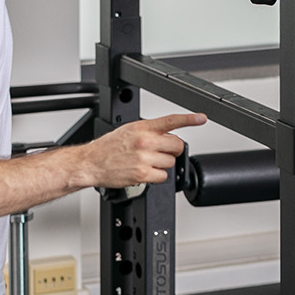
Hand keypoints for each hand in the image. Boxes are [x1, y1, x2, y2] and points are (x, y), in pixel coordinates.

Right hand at [89, 113, 205, 187]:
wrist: (92, 162)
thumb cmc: (109, 147)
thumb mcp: (130, 130)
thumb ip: (150, 131)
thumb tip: (168, 134)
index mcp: (143, 127)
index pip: (171, 120)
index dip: (189, 119)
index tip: (202, 118)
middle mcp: (145, 141)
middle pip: (176, 145)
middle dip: (172, 150)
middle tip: (160, 152)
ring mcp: (145, 158)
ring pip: (171, 162)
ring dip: (163, 164)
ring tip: (147, 162)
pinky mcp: (143, 174)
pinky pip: (163, 176)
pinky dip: (157, 176)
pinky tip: (144, 172)